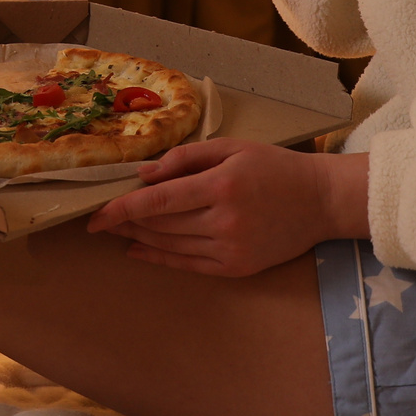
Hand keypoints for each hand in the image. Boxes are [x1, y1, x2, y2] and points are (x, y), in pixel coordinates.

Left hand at [87, 141, 367, 276]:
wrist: (321, 201)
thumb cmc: (274, 167)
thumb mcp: (231, 148)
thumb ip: (185, 159)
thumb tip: (144, 175)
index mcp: (220, 186)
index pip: (157, 201)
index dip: (121, 209)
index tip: (94, 215)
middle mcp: (224, 221)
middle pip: (160, 225)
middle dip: (125, 222)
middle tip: (99, 219)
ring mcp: (231, 248)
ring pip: (170, 246)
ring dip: (138, 238)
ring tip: (114, 231)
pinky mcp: (237, 267)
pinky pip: (188, 265)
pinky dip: (160, 258)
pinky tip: (139, 250)